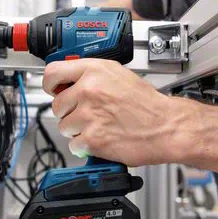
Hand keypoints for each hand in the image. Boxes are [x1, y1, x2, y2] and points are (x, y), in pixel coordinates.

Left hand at [43, 58, 188, 165]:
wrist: (166, 126)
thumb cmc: (147, 103)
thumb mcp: (118, 74)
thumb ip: (91, 74)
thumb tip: (69, 80)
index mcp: (94, 70)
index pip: (52, 73)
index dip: (51, 84)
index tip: (55, 90)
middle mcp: (89, 90)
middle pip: (57, 104)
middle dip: (70, 112)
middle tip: (88, 114)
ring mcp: (89, 115)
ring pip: (64, 126)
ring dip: (77, 130)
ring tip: (99, 126)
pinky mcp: (92, 139)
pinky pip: (74, 146)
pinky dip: (85, 147)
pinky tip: (102, 138)